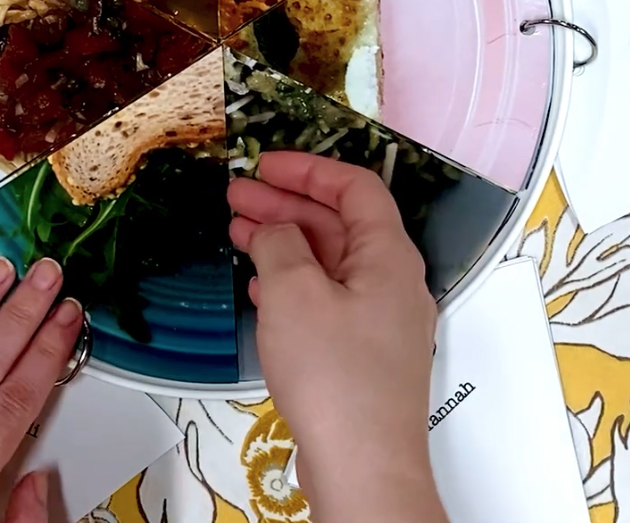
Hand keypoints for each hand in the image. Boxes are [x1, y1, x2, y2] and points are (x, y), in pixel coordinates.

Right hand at [229, 152, 446, 522]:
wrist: (363, 466)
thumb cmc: (338, 380)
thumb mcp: (293, 294)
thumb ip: (278, 246)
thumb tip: (272, 232)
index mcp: (389, 256)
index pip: (355, 187)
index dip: (308, 169)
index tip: (265, 163)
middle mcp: (393, 284)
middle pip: (340, 224)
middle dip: (286, 205)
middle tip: (236, 195)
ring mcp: (381, 322)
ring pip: (330, 263)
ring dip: (284, 243)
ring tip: (237, 233)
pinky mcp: (364, 357)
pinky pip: (328, 301)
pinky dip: (292, 283)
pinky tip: (261, 287)